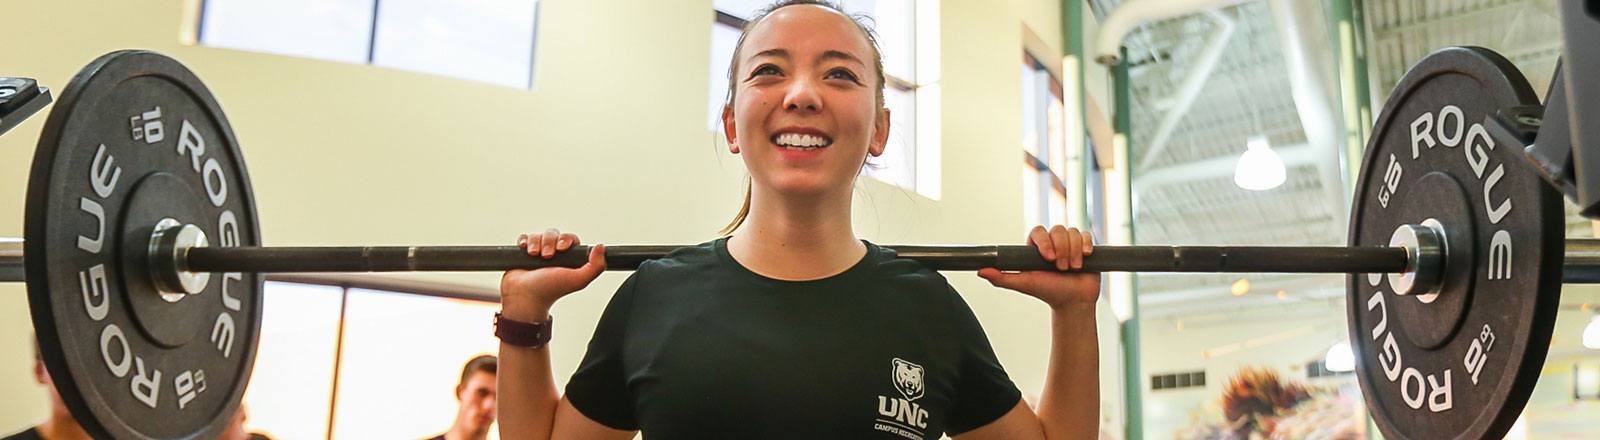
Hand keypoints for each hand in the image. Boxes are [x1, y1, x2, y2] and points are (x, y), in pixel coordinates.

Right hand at [498, 229, 606, 319]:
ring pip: (538, 235)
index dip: (566, 239)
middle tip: (547, 256)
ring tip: (534, 255)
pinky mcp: (524, 253)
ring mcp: (538, 253)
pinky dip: (524, 241)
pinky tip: (525, 250)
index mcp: (568, 259)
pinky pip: (524, 237)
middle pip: (553, 234)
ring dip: (536, 243)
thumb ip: (595, 266)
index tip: (562, 248)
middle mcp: (554, 255)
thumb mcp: (578, 280)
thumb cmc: (550, 290)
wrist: (525, 296)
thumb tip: (601, 247)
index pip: (570, 239)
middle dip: (549, 242)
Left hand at [977, 225, 1100, 309]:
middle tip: (1060, 268)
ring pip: (1072, 232)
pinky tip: (1085, 257)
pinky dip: (1085, 246)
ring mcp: (1069, 242)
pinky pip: (1085, 235)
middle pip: (1057, 230)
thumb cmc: (1048, 292)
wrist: (1073, 301)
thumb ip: (1002, 278)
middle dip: (1061, 250)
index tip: (1048, 258)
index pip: (1038, 232)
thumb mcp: (1024, 284)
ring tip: (1072, 268)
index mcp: (1036, 247)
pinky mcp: (1084, 245)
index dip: (1045, 242)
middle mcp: (1052, 242)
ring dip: (1073, 252)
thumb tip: (980, 271)